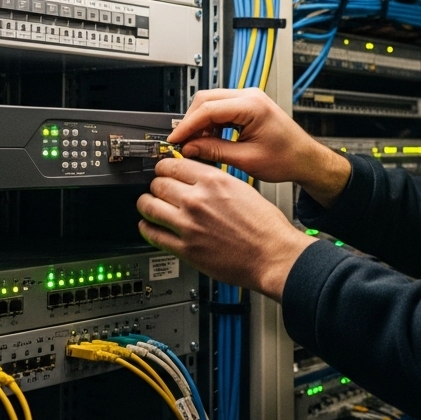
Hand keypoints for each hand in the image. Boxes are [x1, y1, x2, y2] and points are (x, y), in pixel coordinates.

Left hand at [137, 157, 316, 300]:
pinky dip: (147, 228)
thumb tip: (198, 179)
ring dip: (147, 204)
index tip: (164, 171)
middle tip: (158, 189)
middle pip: (158, 183)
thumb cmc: (266, 226)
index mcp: (213, 181)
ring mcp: (188, 225)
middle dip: (157, 185)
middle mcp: (197, 200)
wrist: (273, 255)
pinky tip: (149, 226)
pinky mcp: (185, 249)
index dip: (165, 167)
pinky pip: (153, 234)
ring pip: (148, 206)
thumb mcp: (242, 188)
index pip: (172, 165)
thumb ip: (215, 183)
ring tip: (149, 205)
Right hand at [167, 88, 349, 206]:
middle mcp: (250, 96)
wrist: (305, 158)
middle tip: (182, 143)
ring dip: (200, 123)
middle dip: (190, 122)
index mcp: (252, 106)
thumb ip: (215, 151)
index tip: (175, 139)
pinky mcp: (247, 106)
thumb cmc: (287, 158)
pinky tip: (208, 140)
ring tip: (195, 145)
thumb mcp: (247, 160)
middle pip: (205, 100)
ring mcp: (249, 99)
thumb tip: (190, 148)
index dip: (187, 125)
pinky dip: (210, 123)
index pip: (208, 109)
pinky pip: (220, 109)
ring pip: (211, 103)